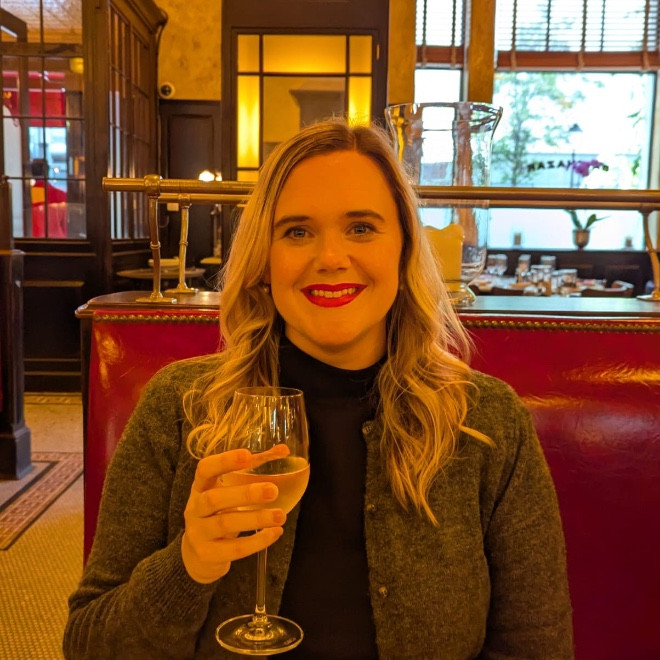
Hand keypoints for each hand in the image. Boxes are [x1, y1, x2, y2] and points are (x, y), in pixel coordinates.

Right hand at [181, 448, 286, 583]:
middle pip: (213, 499)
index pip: (205, 469)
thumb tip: (284, 450)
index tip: (248, 455)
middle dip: (244, 494)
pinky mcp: (208, 555)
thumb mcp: (229, 489)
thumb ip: (255, 467)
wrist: (199, 554)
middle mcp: (194, 508)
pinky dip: (257, 542)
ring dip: (255, 519)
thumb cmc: (220, 511)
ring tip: (280, 515)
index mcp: (200, 486)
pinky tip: (275, 533)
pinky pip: (233, 549)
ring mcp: (198, 533)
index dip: (224, 461)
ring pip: (225, 524)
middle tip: (272, 490)